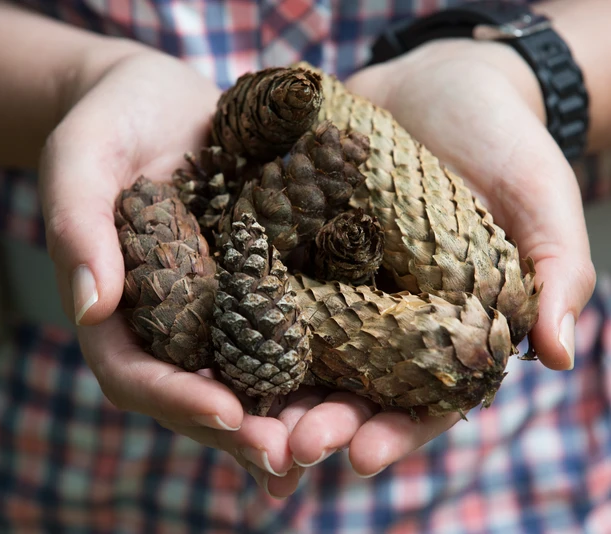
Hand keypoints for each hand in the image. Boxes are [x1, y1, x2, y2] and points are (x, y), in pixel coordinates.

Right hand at [38, 45, 300, 496]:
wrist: (164, 102)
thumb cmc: (111, 124)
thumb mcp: (82, 159)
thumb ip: (77, 225)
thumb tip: (88, 306)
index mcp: (119, 311)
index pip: (136, 374)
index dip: (177, 399)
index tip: (225, 412)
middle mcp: (174, 324)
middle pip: (202, 393)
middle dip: (244, 430)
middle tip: (291, 457)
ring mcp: (222, 309)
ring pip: (254, 378)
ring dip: (292, 415)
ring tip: (336, 441)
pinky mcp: (266, 283)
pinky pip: (293, 331)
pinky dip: (322, 364)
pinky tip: (364, 386)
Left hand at [282, 39, 595, 479]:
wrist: (442, 78)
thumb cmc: (502, 140)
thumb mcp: (538, 200)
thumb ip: (553, 272)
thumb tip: (559, 354)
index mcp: (444, 324)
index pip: (422, 397)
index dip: (395, 432)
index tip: (361, 458)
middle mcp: (382, 312)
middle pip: (348, 384)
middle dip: (318, 418)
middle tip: (286, 447)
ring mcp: (335, 279)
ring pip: (298, 345)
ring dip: (270, 383)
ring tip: (238, 411)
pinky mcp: (296, 241)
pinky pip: (266, 279)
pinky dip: (241, 309)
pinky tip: (209, 337)